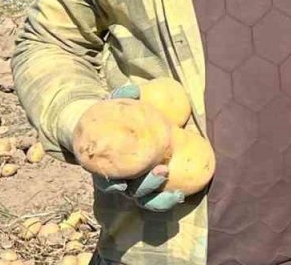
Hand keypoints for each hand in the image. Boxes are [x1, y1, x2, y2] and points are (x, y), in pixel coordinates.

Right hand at [83, 84, 185, 211]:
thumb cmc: (114, 118)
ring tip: (177, 193)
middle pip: (132, 193)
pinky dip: (169, 198)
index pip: (107, 183)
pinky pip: (160, 197)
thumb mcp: (113, 106)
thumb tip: (133, 90)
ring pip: (147, 200)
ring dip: (161, 198)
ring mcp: (137, 186)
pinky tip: (183, 194)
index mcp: (107, 168)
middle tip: (162, 171)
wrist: (116, 130)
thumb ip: (121, 97)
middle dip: (147, 187)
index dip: (113, 186)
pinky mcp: (152, 187)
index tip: (121, 184)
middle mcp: (122, 182)